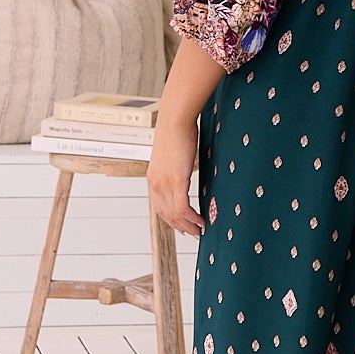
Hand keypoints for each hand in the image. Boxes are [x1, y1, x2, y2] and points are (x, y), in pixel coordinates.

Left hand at [147, 113, 204, 235]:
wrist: (174, 119)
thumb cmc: (176, 131)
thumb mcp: (172, 153)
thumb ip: (175, 166)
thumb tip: (184, 169)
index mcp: (153, 178)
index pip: (159, 207)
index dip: (171, 221)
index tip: (183, 227)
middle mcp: (155, 184)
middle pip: (166, 215)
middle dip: (181, 227)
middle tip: (195, 234)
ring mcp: (164, 183)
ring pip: (175, 215)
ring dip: (188, 225)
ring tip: (201, 230)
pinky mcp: (176, 180)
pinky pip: (183, 207)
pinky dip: (192, 217)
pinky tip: (201, 220)